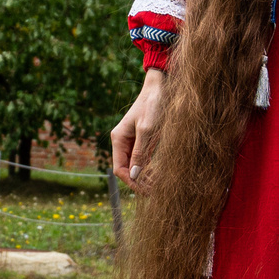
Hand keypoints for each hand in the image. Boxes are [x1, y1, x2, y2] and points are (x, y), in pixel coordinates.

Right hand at [112, 68, 164, 192]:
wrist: (160, 87)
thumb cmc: (153, 105)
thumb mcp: (147, 130)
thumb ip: (140, 153)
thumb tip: (134, 176)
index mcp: (118, 139)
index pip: (119, 169)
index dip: (130, 182)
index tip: (145, 191)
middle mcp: (122, 141)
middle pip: (126, 169)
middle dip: (138, 182)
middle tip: (154, 192)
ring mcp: (132, 141)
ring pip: (135, 166)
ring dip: (144, 177)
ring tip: (158, 187)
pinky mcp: (142, 139)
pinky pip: (142, 159)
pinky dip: (149, 168)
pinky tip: (158, 174)